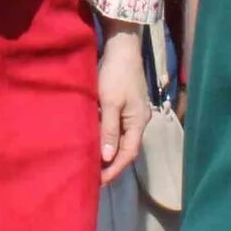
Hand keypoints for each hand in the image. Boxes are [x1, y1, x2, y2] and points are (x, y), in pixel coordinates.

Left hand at [96, 29, 148, 187]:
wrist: (122, 48)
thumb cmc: (116, 75)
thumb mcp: (110, 102)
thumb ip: (109, 129)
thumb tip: (108, 157)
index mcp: (138, 122)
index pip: (128, 153)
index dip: (115, 169)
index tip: (100, 181)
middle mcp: (138, 121)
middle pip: (126, 148)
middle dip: (111, 164)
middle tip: (93, 176)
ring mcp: (132, 113)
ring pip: (121, 139)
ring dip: (108, 151)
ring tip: (92, 163)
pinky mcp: (124, 106)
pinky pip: (117, 128)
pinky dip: (107, 137)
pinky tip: (95, 141)